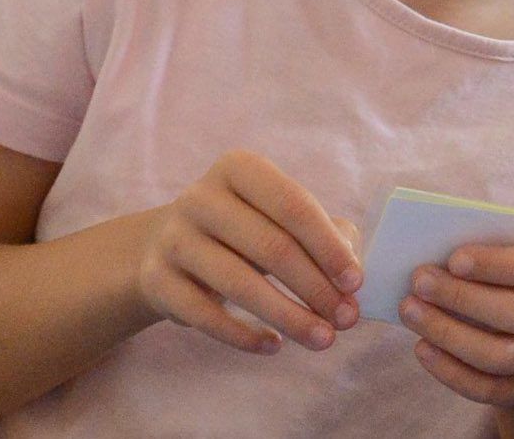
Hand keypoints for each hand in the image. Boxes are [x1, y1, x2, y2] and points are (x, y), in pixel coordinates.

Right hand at [131, 151, 363, 355]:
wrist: (163, 247)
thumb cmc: (241, 230)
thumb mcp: (276, 217)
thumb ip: (323, 234)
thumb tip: (352, 275)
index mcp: (238, 168)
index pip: (293, 205)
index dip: (329, 246)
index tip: (355, 283)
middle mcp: (201, 197)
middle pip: (271, 247)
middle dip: (316, 288)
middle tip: (346, 319)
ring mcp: (175, 239)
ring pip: (240, 285)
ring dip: (289, 317)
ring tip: (322, 340)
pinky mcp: (157, 281)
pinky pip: (206, 316)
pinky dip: (244, 335)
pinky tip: (275, 346)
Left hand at [400, 235, 513, 407]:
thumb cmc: (504, 273)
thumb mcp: (503, 250)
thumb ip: (479, 246)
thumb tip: (431, 254)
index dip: (499, 265)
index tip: (454, 259)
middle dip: (462, 299)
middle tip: (419, 282)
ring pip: (500, 357)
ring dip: (448, 334)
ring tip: (410, 311)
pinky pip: (487, 389)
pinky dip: (450, 370)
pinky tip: (421, 347)